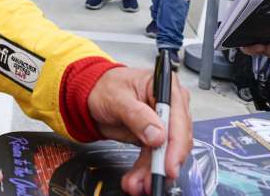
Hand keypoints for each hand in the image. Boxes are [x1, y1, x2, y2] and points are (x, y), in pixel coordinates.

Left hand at [85, 67, 192, 189]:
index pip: (178, 118)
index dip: (176, 144)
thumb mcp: (117, 97)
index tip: (168, 164)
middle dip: (163, 163)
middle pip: (176, 139)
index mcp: (165, 87)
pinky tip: (136, 179)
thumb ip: (137, 114)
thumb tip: (158, 134)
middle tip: (152, 179)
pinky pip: (155, 158)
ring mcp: (163, 123)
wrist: (92, 96)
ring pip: (166, 153)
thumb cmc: (105, 87)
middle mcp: (170, 105)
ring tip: (137, 183)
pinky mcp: (155, 138)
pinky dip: (146, 171)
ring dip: (152, 171)